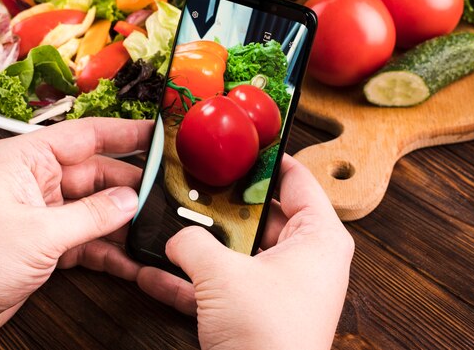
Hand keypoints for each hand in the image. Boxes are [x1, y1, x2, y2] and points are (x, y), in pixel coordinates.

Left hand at [0, 118, 151, 348]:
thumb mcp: (38, 233)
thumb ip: (92, 215)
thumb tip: (131, 201)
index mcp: (26, 160)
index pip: (85, 136)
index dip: (125, 134)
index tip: (158, 134)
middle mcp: (38, 182)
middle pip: (98, 175)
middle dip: (131, 187)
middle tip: (165, 195)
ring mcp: (46, 214)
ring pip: (98, 209)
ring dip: (124, 222)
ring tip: (155, 229)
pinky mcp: (49, 244)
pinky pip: (90, 240)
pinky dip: (111, 251)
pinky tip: (133, 260)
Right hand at [137, 156, 354, 349]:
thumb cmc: (268, 338)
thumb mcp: (221, 275)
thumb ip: (193, 243)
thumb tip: (174, 236)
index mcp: (318, 238)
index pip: (297, 179)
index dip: (267, 158)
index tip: (242, 143)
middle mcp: (305, 260)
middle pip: (260, 216)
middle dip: (221, 206)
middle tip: (195, 184)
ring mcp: (281, 289)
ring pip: (237, 253)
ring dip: (200, 246)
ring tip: (168, 226)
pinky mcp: (258, 315)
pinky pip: (223, 288)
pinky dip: (192, 282)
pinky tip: (155, 273)